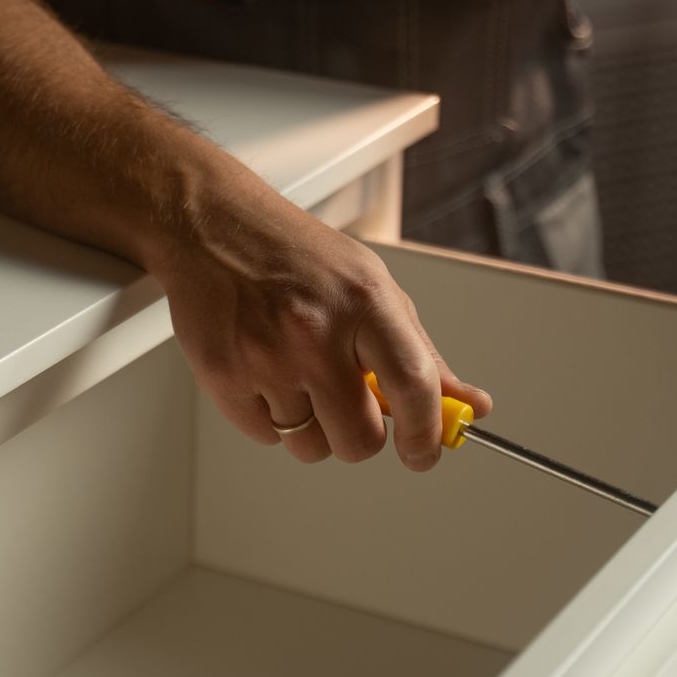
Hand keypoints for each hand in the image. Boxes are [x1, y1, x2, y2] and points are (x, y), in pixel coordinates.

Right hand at [145, 186, 489, 468]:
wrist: (209, 225)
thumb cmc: (292, 252)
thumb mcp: (371, 284)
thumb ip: (420, 349)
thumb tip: (467, 403)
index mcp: (363, 301)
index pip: (414, 385)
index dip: (427, 433)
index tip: (424, 452)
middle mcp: (315, 331)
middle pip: (359, 438)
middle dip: (362, 437)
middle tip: (351, 410)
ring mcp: (266, 358)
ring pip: (310, 445)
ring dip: (312, 428)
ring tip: (299, 379)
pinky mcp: (223, 377)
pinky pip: (265, 435)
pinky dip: (270, 418)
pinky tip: (265, 376)